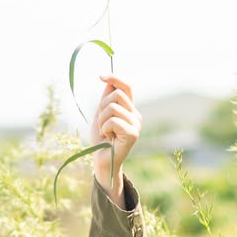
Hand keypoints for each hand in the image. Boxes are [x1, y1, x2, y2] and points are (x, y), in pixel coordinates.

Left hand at [89, 75, 140, 203]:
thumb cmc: (101, 140)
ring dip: (101, 119)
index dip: (115, 78)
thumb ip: (106, 100)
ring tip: (104, 131)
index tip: (100, 76)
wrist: (101, 160)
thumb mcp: (100, 115)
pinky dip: (104, 128)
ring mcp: (136, 124)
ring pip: (113, 107)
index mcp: (129, 109)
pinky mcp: (133, 133)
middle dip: (102, 106)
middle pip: (116, 94)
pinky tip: (108, 138)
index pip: (126, 87)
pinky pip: (113, 121)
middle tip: (101, 122)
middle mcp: (135, 114)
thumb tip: (108, 81)